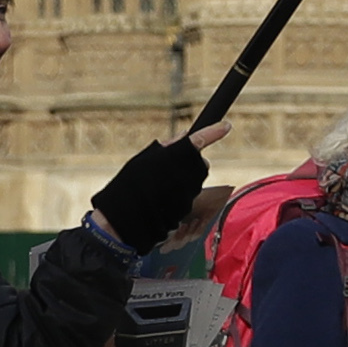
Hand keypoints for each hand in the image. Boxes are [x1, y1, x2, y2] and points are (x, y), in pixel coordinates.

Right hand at [89, 123, 229, 251]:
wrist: (123, 220)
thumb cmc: (128, 186)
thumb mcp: (143, 159)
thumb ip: (167, 146)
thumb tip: (184, 135)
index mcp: (174, 156)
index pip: (199, 140)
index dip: (214, 132)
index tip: (225, 126)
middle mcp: (186, 173)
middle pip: (200, 164)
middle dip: (190, 164)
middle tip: (169, 169)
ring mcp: (189, 192)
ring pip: (195, 182)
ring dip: (184, 182)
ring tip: (159, 188)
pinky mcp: (189, 208)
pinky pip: (188, 198)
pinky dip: (179, 197)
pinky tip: (162, 201)